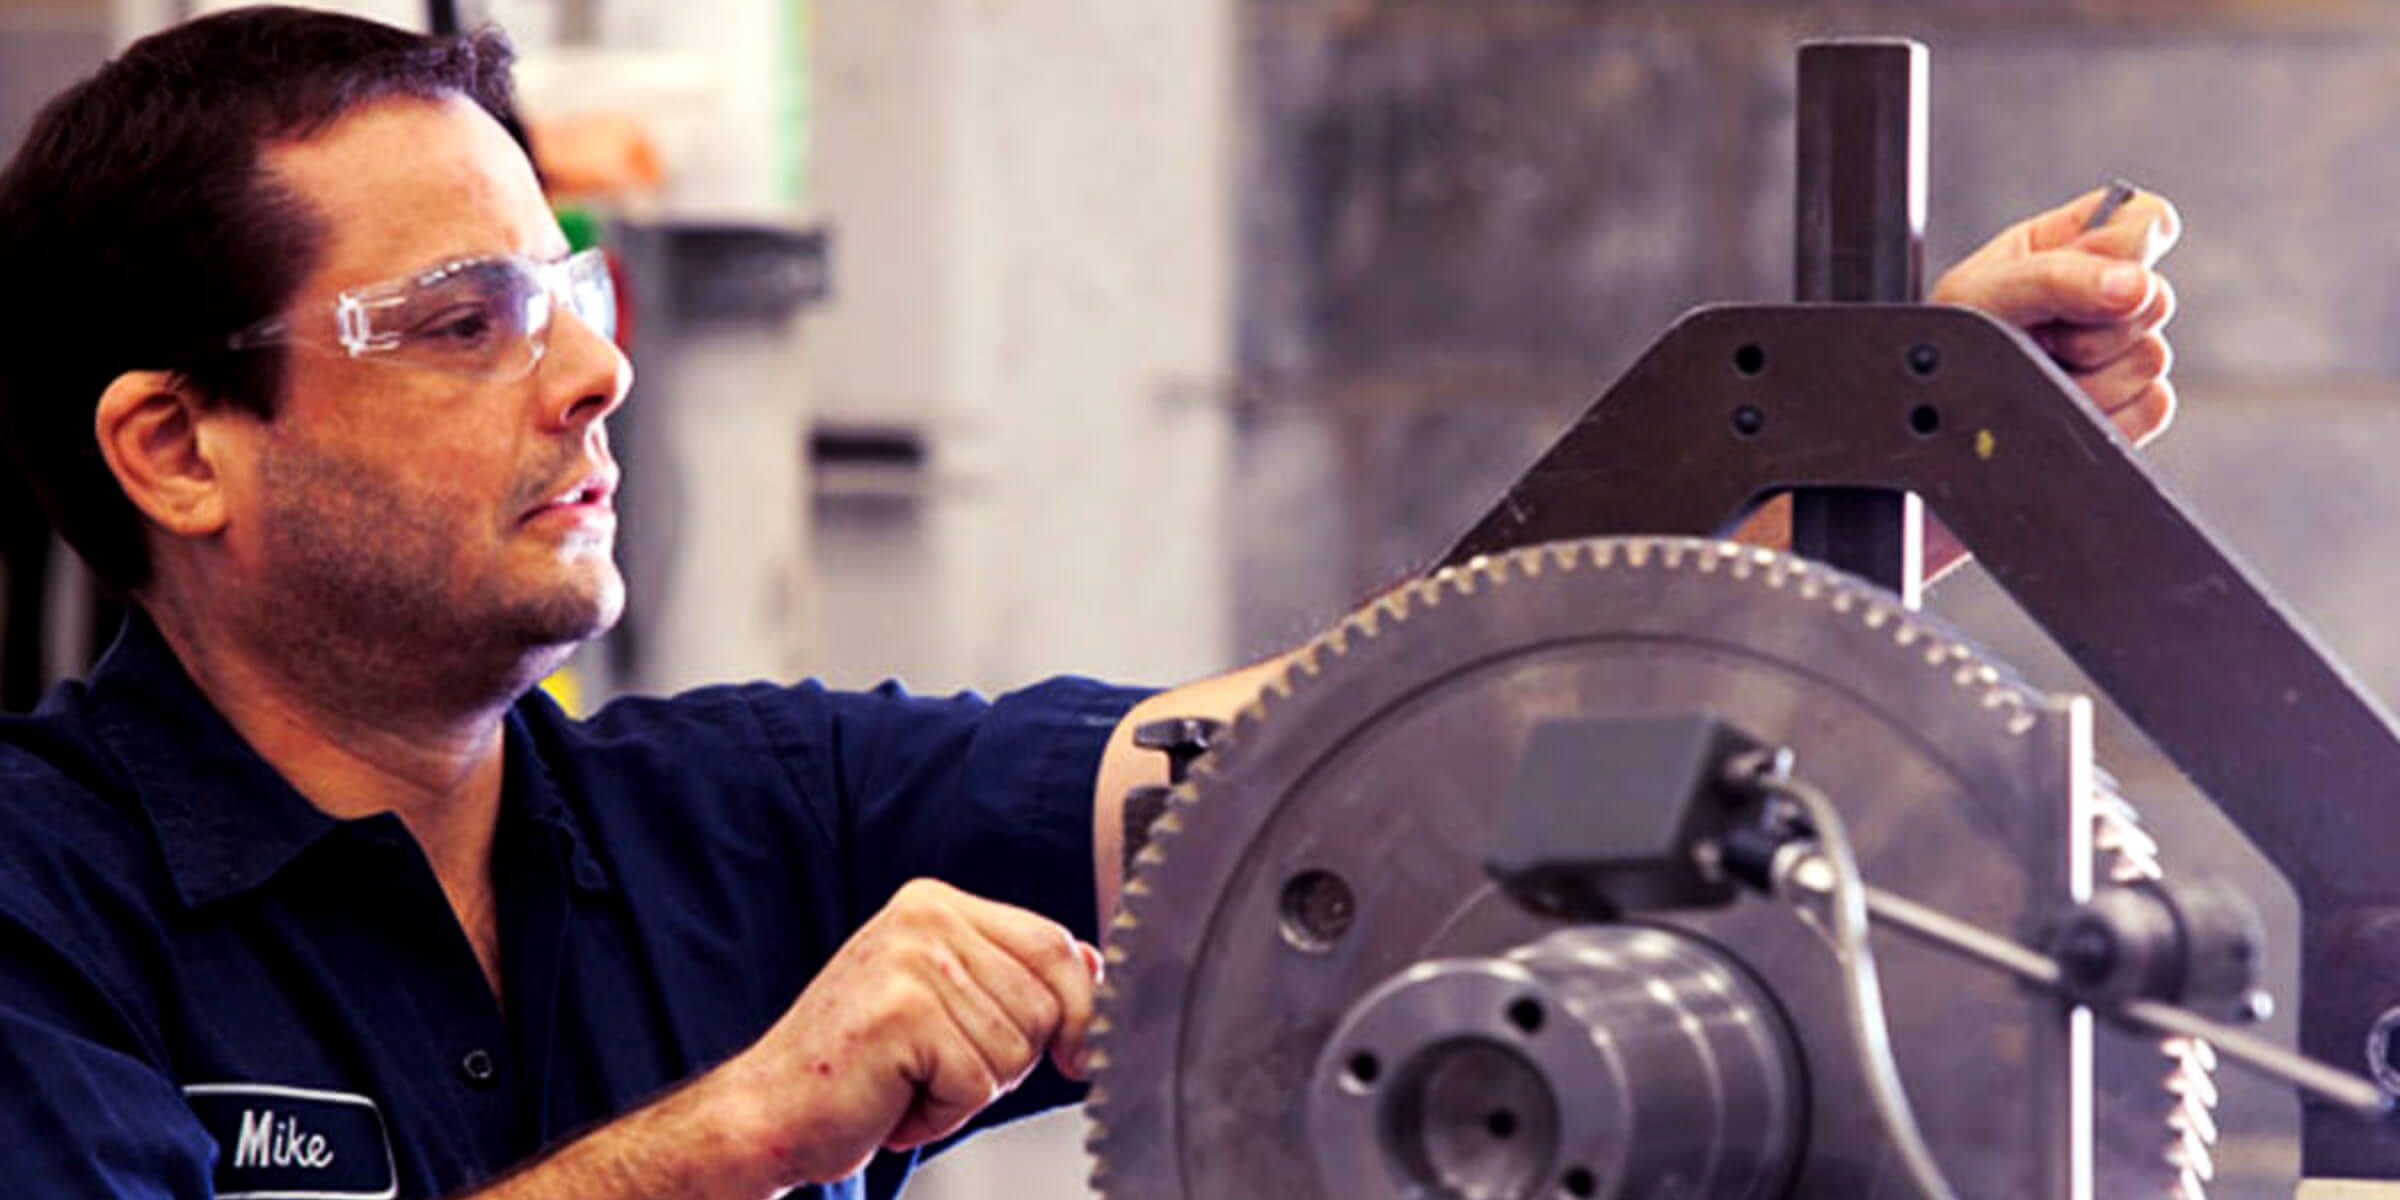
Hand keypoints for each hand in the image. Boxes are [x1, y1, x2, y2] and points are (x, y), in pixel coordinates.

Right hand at [717, 879, 1103, 1188]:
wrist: (768, 1111)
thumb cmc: (860, 1066)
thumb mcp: (948, 1004)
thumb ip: (1016, 979)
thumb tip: (1098, 970)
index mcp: (938, 904)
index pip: (1055, 945)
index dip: (1080, 1010)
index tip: (1073, 1054)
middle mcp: (927, 917)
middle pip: (1046, 1004)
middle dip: (1009, 1060)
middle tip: (937, 1068)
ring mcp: (913, 961)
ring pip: (1016, 1051)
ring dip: (969, 1091)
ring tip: (908, 1082)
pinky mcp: (902, 1013)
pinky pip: (976, 1083)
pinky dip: (942, 1113)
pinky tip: (894, 1100)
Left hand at [1931, 183, 2182, 444]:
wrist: (1937, 418)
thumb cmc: (1947, 343)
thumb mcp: (1982, 293)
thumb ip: (2057, 277)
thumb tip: (2136, 286)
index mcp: (2072, 245)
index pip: (2144, 220)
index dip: (2123, 249)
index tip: (2077, 277)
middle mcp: (2106, 293)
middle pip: (2156, 298)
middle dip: (2089, 328)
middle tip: (2036, 339)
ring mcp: (2124, 349)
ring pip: (2151, 358)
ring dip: (2086, 379)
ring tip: (2037, 377)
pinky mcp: (2135, 401)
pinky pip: (2152, 405)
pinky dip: (2101, 413)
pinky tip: (2061, 405)